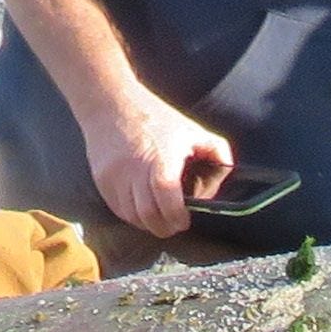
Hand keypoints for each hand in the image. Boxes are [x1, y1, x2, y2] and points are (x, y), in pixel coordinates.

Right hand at [76, 86, 231, 238]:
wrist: (111, 104)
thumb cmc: (153, 117)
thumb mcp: (190, 129)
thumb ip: (215, 149)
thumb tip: (228, 170)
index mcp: (160, 159)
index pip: (167, 199)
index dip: (177, 217)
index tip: (184, 220)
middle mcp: (134, 171)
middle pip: (148, 215)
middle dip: (165, 227)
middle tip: (174, 224)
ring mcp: (115, 178)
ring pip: (132, 216)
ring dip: (148, 223)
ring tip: (159, 217)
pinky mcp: (102, 181)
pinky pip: (118, 209)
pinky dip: (132, 215)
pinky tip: (143, 207)